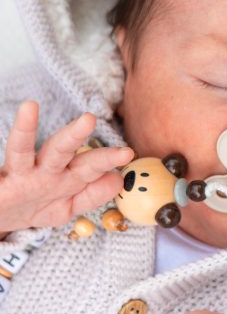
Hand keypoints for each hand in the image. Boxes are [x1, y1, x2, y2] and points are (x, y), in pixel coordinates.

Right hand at [0, 101, 133, 233]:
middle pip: (61, 150)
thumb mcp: (66, 206)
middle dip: (75, 135)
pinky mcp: (0, 182)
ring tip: (30, 107)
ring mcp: (22, 174)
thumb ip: (92, 194)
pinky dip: (10, 140)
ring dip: (27, 129)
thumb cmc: (36, 206)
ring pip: (24, 151)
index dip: (107, 160)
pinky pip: (3, 162)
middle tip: (89, 118)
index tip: (127, 153)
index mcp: (66, 179)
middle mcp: (45, 171)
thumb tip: (117, 179)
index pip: (89, 167)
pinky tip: (15, 118)